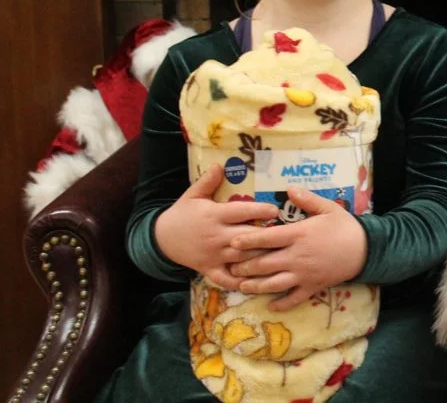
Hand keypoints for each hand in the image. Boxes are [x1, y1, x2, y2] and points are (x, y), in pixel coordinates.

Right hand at [154, 164, 279, 288]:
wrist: (161, 238)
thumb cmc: (182, 214)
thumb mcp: (193, 195)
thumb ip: (208, 181)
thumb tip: (221, 164)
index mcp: (214, 215)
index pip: (240, 212)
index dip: (259, 210)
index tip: (275, 210)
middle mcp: (216, 236)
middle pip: (245, 237)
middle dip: (265, 236)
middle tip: (285, 233)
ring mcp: (213, 255)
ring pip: (241, 258)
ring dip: (260, 257)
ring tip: (280, 255)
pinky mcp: (209, 269)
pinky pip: (227, 279)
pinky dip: (241, 282)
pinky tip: (259, 281)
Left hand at [227, 187, 367, 310]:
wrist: (366, 249)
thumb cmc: (345, 226)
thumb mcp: (328, 208)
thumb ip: (307, 199)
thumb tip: (289, 188)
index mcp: (298, 235)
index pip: (267, 238)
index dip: (248, 240)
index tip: (233, 242)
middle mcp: (296, 256)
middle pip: (264, 263)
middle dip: (245, 266)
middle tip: (230, 266)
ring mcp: (303, 274)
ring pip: (273, 283)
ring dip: (255, 286)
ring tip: (242, 285)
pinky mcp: (312, 287)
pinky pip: (293, 298)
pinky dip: (281, 303)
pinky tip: (270, 305)